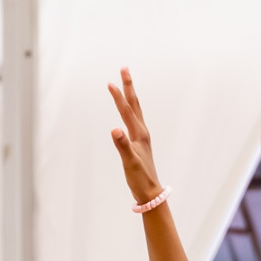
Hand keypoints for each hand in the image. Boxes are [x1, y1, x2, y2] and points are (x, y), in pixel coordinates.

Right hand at [108, 68, 163, 204]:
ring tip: (125, 84)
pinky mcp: (139, 142)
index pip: (126, 110)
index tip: (109, 83)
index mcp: (139, 134)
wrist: (150, 191)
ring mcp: (141, 136)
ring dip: (130, 96)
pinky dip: (129, 110)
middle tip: (124, 69)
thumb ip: (122, 145)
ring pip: (135, 110)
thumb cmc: (139, 178)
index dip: (118, 97)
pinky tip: (127, 111)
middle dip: (128, 86)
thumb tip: (114, 129)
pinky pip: (134, 120)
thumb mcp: (129, 162)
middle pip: (134, 104)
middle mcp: (142, 132)